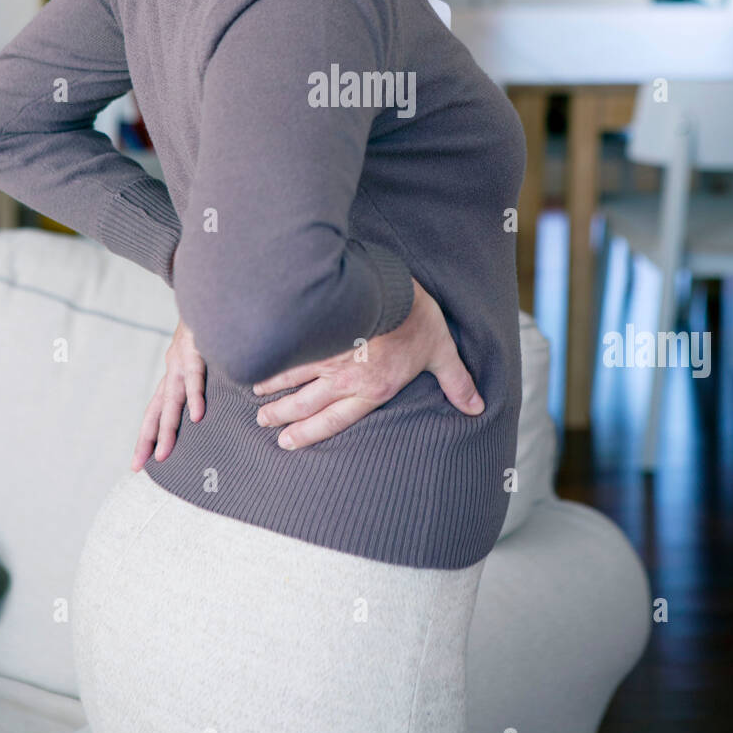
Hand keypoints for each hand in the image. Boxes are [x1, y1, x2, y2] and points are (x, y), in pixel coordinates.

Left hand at [131, 316, 205, 469]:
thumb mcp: (204, 351)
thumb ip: (205, 373)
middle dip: (147, 440)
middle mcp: (172, 370)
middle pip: (156, 411)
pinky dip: (195, 397)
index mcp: (173, 373)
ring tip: (164, 453)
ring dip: (167, 429)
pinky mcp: (196, 351)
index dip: (147, 434)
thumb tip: (214, 399)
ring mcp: (182, 361)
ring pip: (172, 401)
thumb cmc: (210, 323)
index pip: (155, 409)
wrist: (206, 291)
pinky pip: (195, 379)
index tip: (139, 461)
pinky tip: (198, 416)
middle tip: (139, 467)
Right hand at [251, 276, 483, 448]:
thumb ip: (456, 382)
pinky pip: (288, 350)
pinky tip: (255, 362)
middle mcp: (343, 378)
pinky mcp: (315, 331)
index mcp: (372, 389)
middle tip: (263, 422)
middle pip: (305, 403)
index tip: (288, 442)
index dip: (309, 434)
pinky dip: (269, 359)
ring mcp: (325, 354)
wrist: (388, 289)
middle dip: (283, 415)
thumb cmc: (416, 321)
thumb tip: (478, 407)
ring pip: (291, 376)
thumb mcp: (441, 352)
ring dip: (271, 388)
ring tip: (255, 396)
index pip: (334, 420)